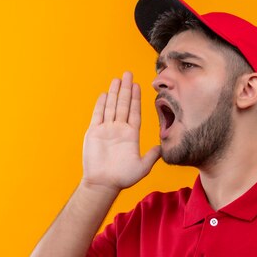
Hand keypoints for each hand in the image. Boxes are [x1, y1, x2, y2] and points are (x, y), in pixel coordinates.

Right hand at [81, 72, 160, 192]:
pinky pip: (98, 115)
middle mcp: (119, 129)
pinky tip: (105, 94)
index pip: (134, 112)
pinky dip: (101, 105)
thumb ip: (152, 156)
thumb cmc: (123, 178)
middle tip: (128, 73)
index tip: (138, 85)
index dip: (136, 98)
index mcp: (131, 135)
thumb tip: (162, 147)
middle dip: (126, 89)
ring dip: (114, 93)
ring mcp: (106, 130)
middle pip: (123, 105)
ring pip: (111, 107)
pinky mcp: (94, 132)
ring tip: (117, 79)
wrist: (103, 183)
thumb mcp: (142, 167)